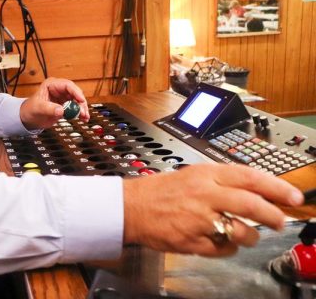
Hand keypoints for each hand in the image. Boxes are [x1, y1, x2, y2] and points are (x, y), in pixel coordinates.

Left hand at [19, 77, 89, 129]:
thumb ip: (49, 109)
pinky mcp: (65, 106)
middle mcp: (59, 90)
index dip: (76, 92)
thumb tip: (61, 110)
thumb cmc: (30, 109)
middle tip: (83, 112)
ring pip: (77, 101)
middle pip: (75, 93)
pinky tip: (83, 118)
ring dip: (82, 108)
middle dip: (80, 103)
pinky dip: (80, 113)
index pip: (67, 85)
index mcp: (51, 85)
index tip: (81, 100)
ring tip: (84, 117)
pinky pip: (75, 108)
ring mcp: (63, 98)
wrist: (29, 118)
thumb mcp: (38, 108)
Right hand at [123, 164, 303, 256]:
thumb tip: (256, 189)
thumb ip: (223, 180)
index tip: (293, 197)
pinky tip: (222, 241)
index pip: (250, 178)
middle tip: (280, 220)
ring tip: (247, 234)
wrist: (131, 206)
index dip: (276, 188)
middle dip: (273, 216)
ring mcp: (198, 220)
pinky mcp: (191, 241)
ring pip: (241, 232)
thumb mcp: (193, 174)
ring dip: (250, 236)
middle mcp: (204, 195)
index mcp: (206, 175)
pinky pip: (223, 249)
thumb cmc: (160, 190)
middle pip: (251, 205)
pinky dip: (228, 248)